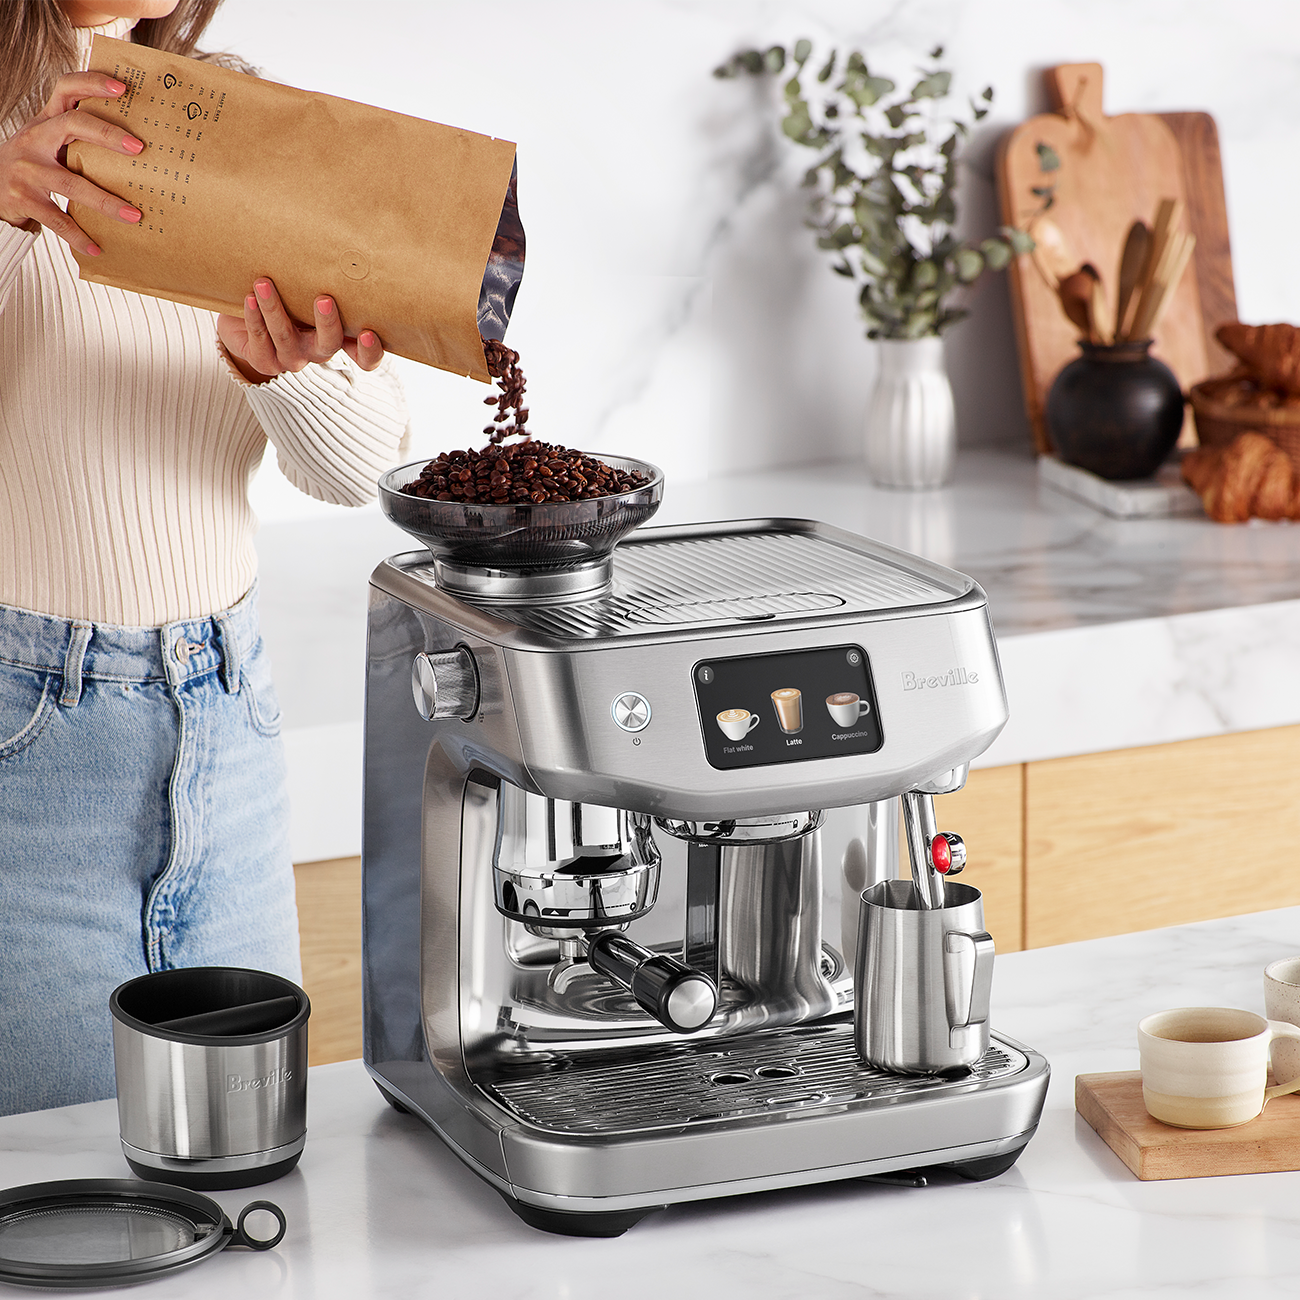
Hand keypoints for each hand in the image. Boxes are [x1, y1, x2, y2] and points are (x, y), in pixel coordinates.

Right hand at [0, 72, 144, 254]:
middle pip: (71, 126)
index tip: (122, 87)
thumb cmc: (34, 165)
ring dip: (106, 202)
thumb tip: (136, 145)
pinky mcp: (23, 199)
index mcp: (45, 122)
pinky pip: (57, 220)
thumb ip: (78, 139)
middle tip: (139, 149)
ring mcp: (28, 170)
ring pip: (71, 182)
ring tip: (134, 216)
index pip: (65, 89)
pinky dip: (79, 236)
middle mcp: (34, 140)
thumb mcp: (48, 143)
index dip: (92, 83)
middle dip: (106, 134)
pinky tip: (98, 248)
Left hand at [216, 277, 384, 382]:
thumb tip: (341, 217)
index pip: (366, 357)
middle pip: (329, 345)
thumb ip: (325, 268)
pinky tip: (250, 297)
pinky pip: (260, 342)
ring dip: (275, 310)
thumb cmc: (286, 290)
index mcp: (338, 335)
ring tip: (264, 283)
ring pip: (287, 339)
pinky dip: (255, 318)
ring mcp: (292, 358)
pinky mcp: (265, 361)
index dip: (369, 351)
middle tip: (324, 298)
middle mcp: (318, 350)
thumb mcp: (307, 281)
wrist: (246, 313)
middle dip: (328, 324)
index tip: (367, 332)